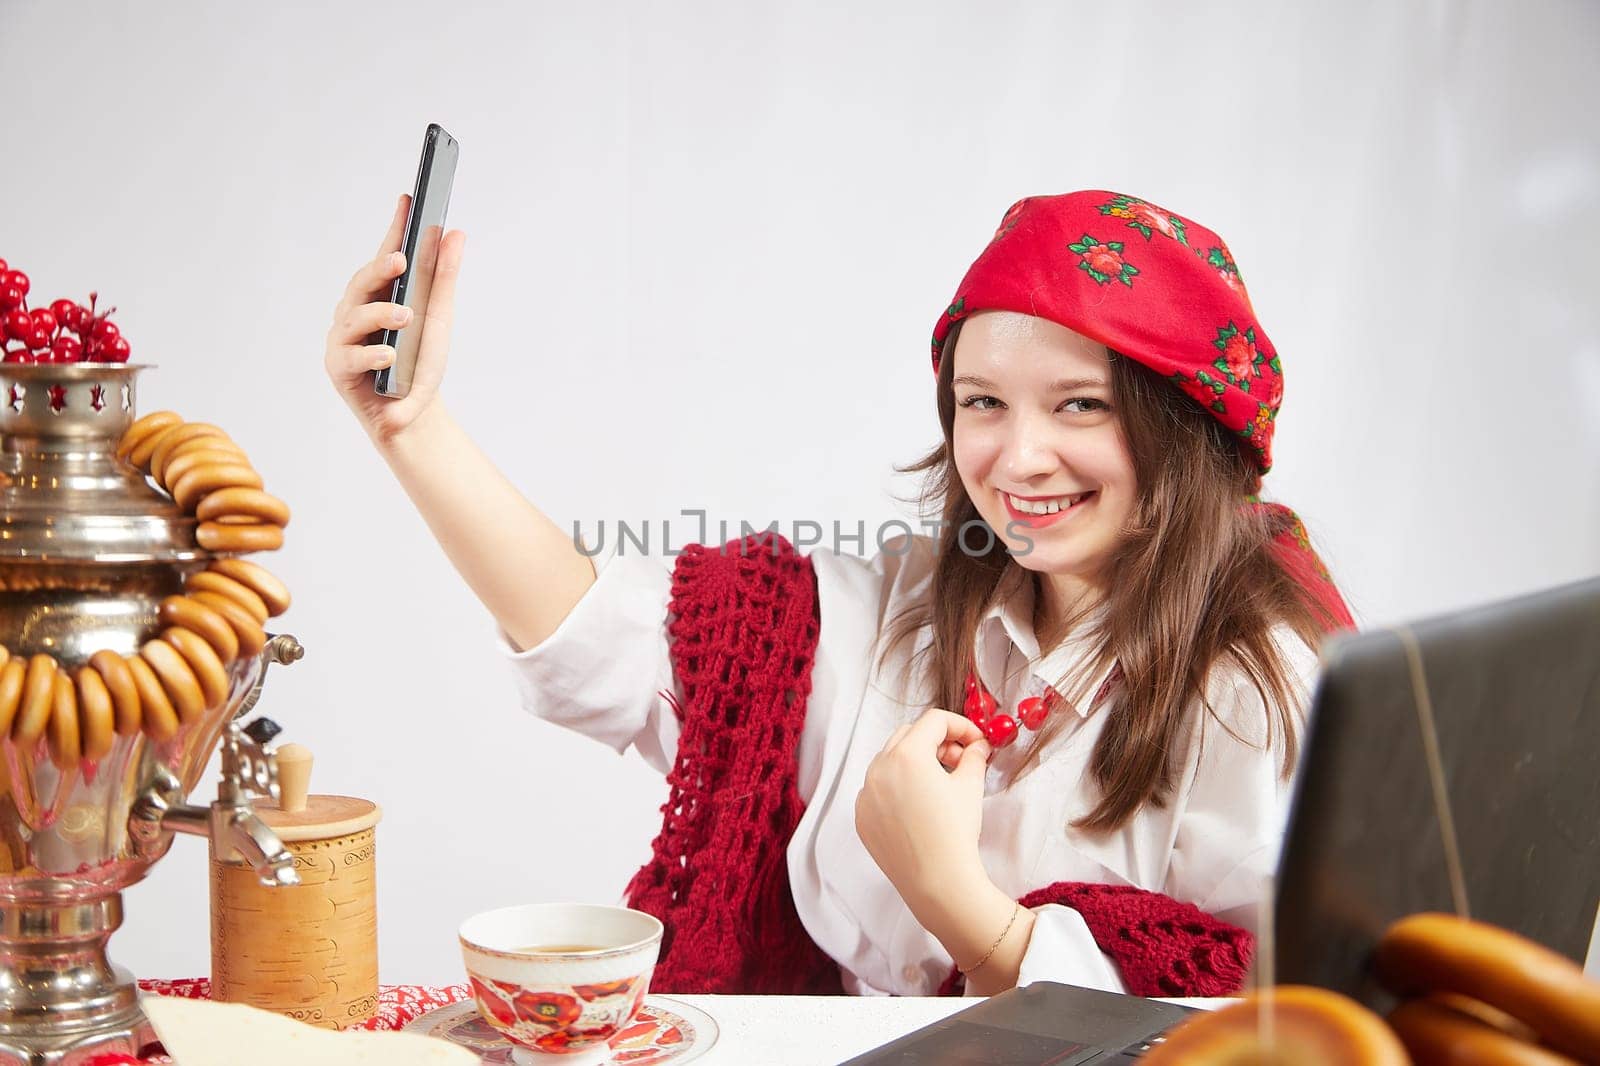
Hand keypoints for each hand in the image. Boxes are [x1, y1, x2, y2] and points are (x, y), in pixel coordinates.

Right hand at [324, 194, 465, 443]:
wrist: (412, 414)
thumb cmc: (419, 363)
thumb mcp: (438, 318)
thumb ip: (443, 277)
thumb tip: (455, 233)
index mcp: (380, 295)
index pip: (387, 255)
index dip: (396, 228)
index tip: (409, 200)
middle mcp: (356, 312)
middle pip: (362, 282)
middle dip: (379, 269)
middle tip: (401, 259)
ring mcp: (344, 339)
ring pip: (354, 317)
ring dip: (381, 315)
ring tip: (406, 317)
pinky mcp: (339, 369)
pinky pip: (351, 356)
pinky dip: (373, 355)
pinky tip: (391, 355)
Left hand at [854, 708, 991, 908]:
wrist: (937, 881)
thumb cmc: (954, 833)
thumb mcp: (970, 787)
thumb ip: (974, 756)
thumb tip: (978, 746)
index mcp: (906, 755)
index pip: (934, 721)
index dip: (960, 726)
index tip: (975, 741)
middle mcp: (879, 768)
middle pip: (909, 735)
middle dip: (937, 741)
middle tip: (960, 760)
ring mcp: (865, 793)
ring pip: (889, 761)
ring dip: (915, 762)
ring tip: (939, 784)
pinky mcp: (861, 816)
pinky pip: (877, 789)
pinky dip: (897, 787)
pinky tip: (918, 806)